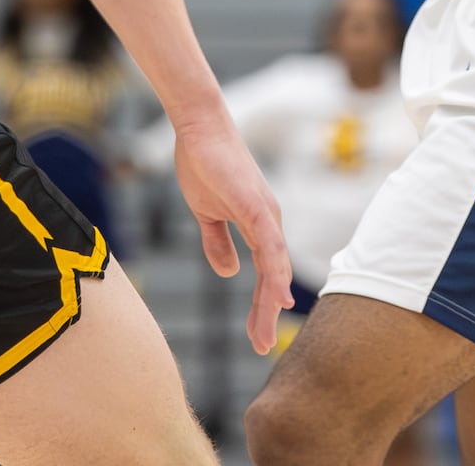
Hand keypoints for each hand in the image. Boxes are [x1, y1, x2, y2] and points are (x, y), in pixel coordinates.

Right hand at [172, 112, 292, 354]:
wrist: (198, 128)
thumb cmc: (204, 163)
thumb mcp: (207, 212)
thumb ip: (217, 241)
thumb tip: (229, 272)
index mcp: (258, 225)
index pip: (264, 273)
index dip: (262, 303)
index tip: (257, 334)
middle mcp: (269, 222)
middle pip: (274, 276)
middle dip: (267, 313)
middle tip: (262, 347)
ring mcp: (265, 213)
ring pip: (275, 267)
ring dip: (271, 303)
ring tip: (264, 336)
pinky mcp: (256, 205)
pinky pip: (269, 245)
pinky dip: (275, 272)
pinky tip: (277, 296)